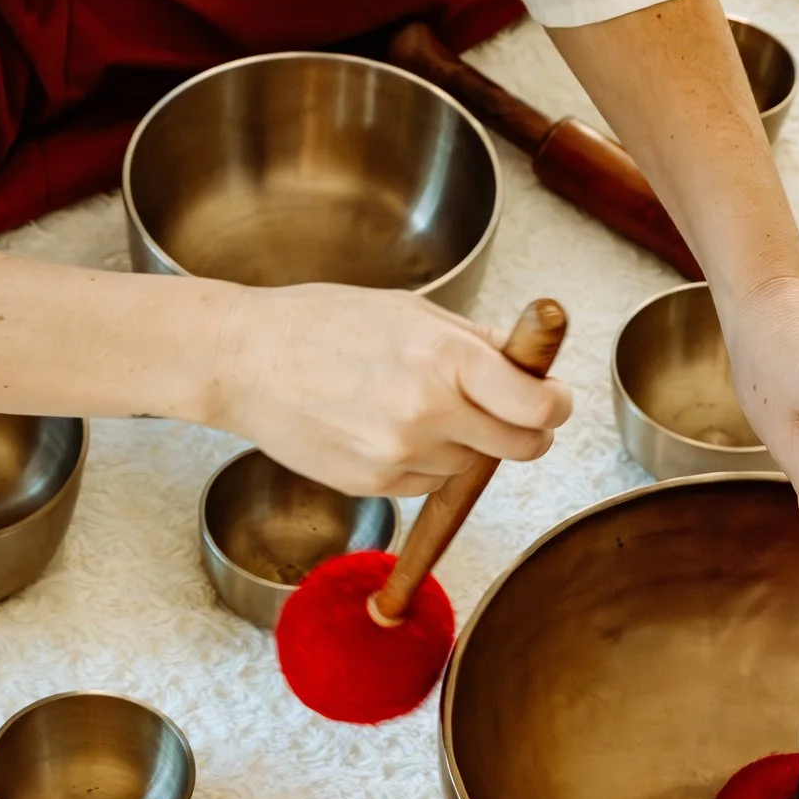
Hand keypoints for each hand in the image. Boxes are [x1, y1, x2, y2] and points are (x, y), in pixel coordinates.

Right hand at [208, 284, 572, 498]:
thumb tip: (529, 362)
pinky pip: (427, 483)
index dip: (556, 403)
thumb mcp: (408, 312)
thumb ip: (477, 342)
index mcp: (445, 359)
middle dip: (522, 429)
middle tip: (502, 408)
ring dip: (462, 444)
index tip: (551, 397)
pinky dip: (421, 462)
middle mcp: (428, 413)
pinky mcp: (374, 486)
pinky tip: (380, 427)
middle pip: (521, 447)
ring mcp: (400, 456)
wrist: (243, 362)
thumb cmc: (319, 325)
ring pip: (471, 466)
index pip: (540, 406)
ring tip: (409, 406)